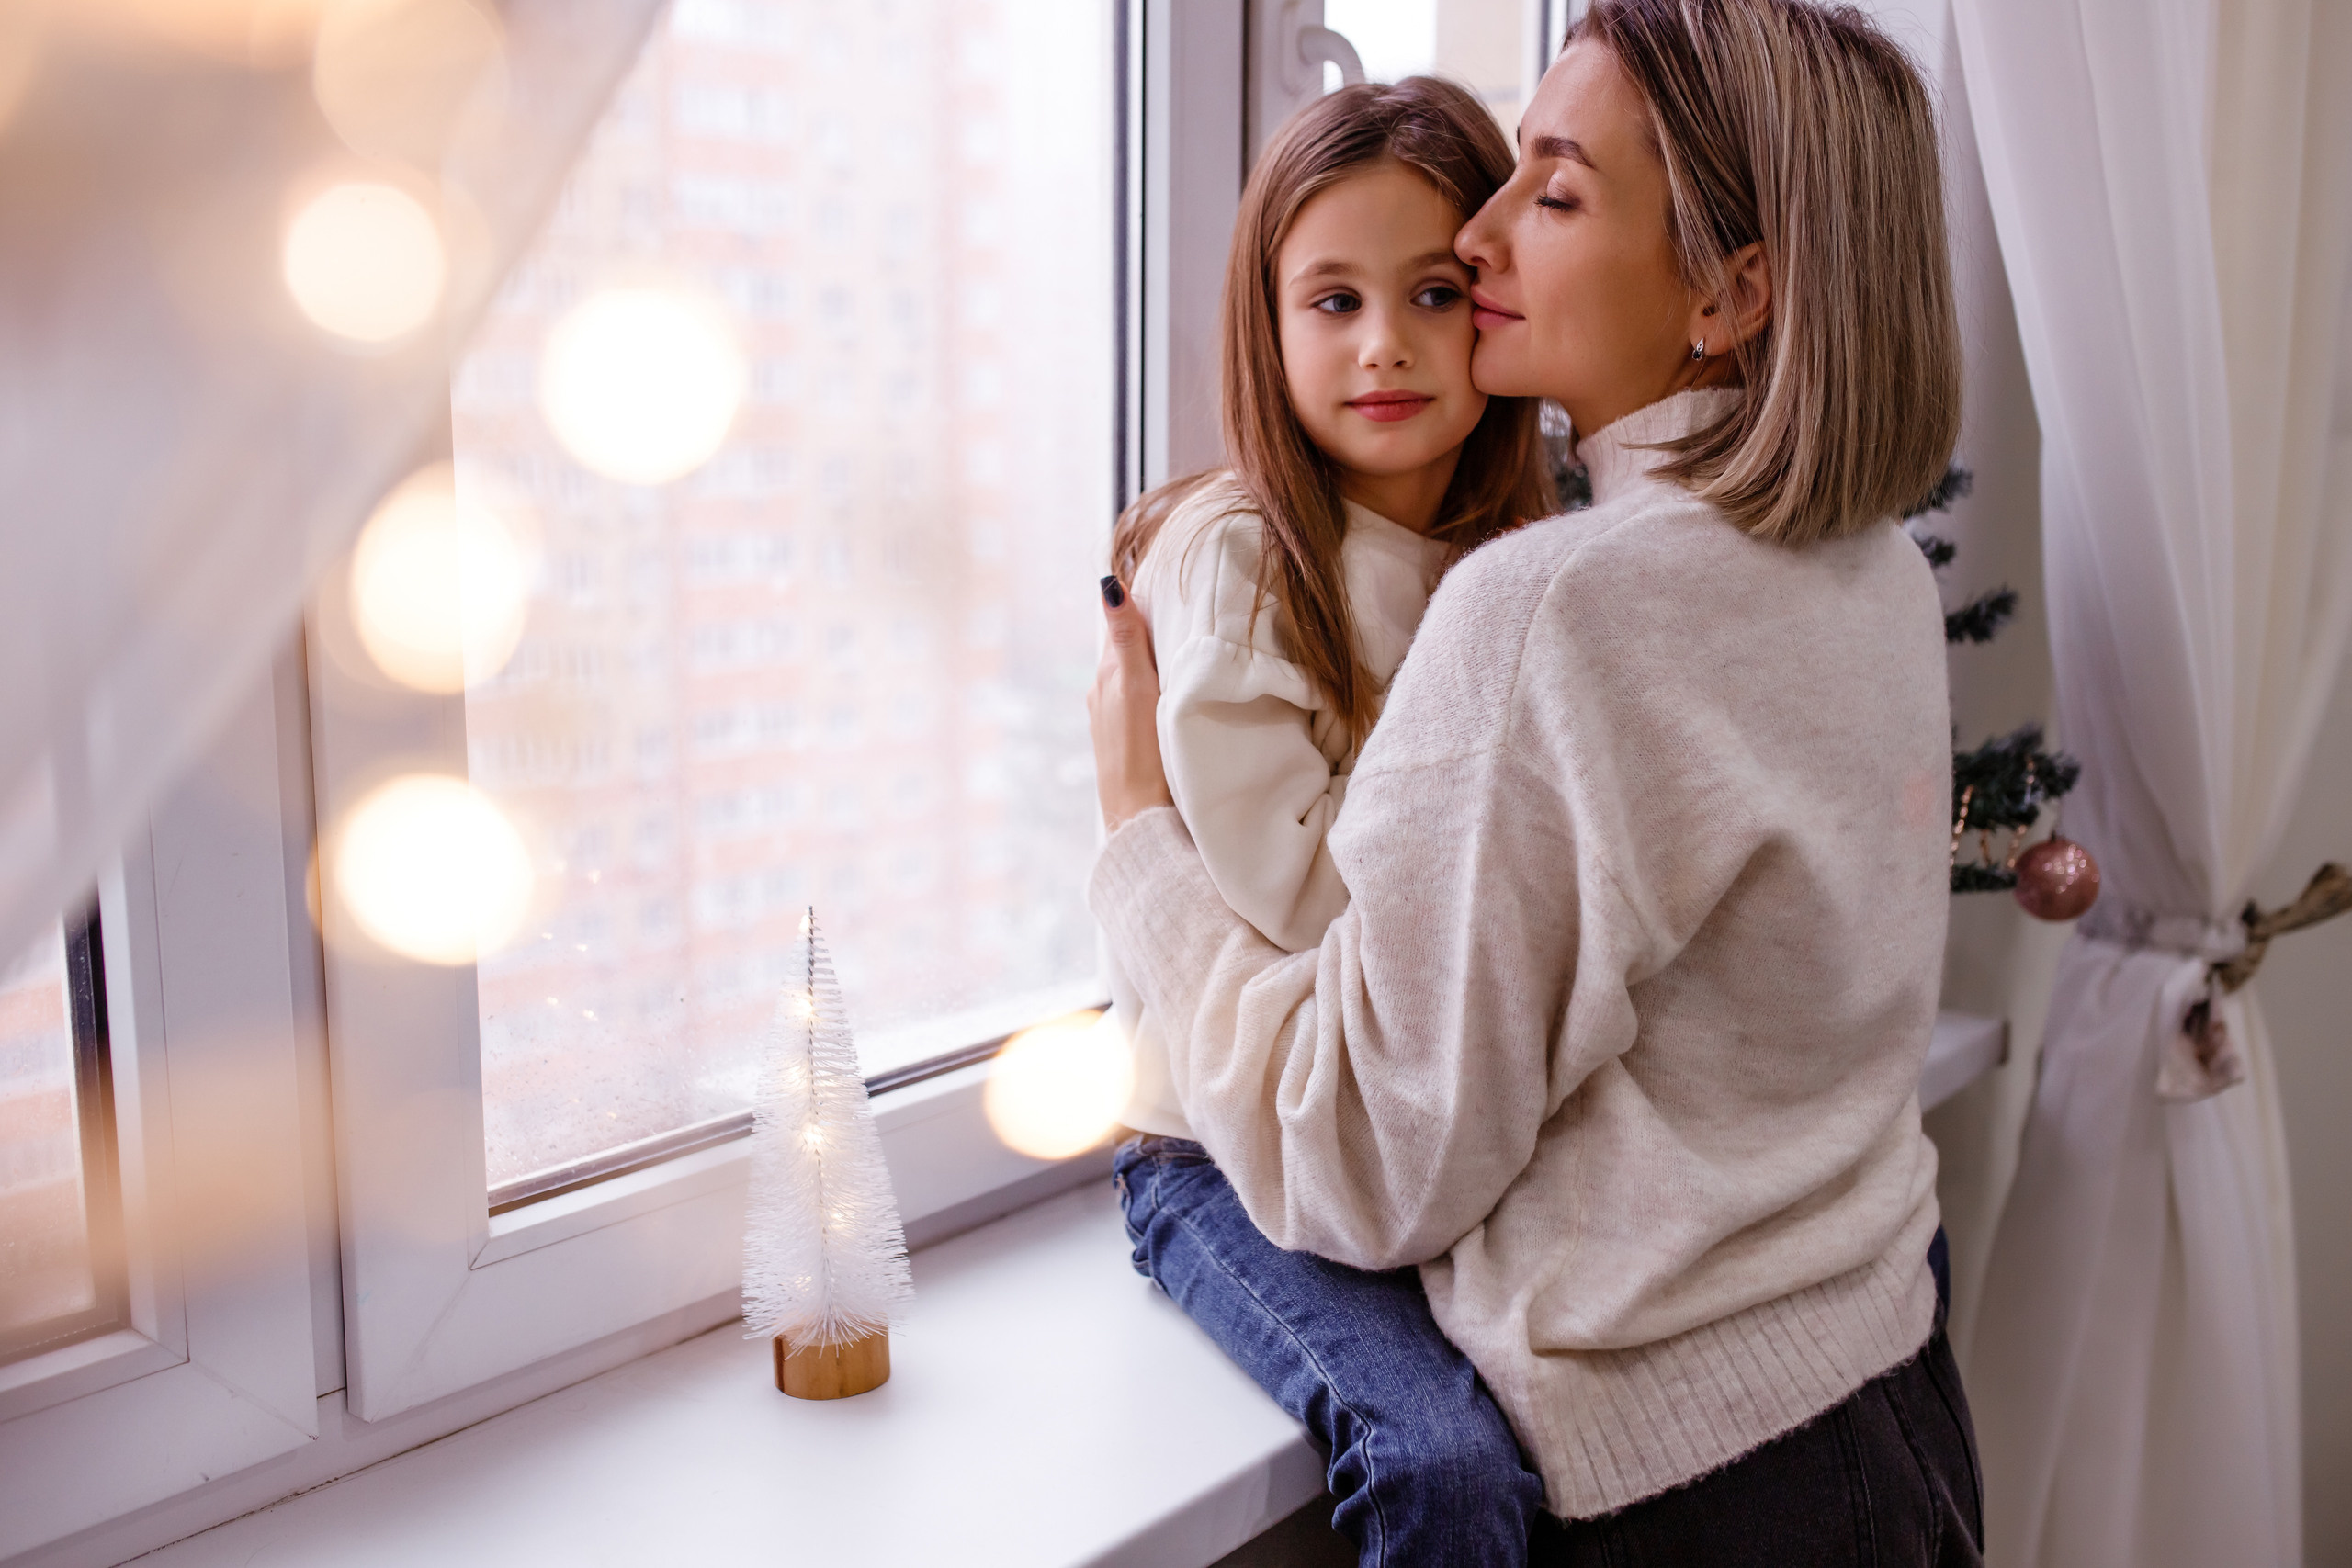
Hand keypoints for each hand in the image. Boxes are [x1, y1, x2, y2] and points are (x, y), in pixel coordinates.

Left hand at [1087, 575, 1171, 831]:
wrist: (1140, 817)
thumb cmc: (1141, 750)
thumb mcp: (1136, 685)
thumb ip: (1127, 638)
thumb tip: (1108, 585)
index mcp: (1107, 675)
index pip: (1121, 625)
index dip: (1140, 604)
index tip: (1165, 585)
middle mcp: (1102, 693)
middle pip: (1126, 650)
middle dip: (1148, 631)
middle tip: (1182, 611)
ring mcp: (1111, 719)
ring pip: (1132, 677)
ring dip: (1151, 663)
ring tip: (1179, 651)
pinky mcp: (1124, 741)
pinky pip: (1136, 702)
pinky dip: (1151, 689)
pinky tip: (1169, 695)